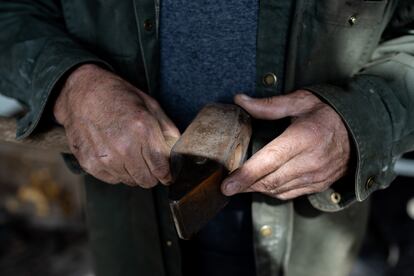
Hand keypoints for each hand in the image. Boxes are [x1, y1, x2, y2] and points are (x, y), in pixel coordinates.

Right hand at [54, 64, 179, 186]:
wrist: (82, 91)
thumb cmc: (118, 96)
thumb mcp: (150, 105)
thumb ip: (168, 130)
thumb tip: (177, 153)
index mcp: (142, 130)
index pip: (161, 170)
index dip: (167, 174)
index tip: (167, 174)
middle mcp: (124, 147)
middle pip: (147, 181)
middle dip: (152, 174)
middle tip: (148, 163)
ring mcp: (105, 157)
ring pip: (130, 182)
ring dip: (133, 172)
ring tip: (128, 152)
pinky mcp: (90, 163)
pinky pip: (112, 179)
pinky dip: (116, 171)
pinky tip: (114, 153)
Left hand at [221, 90, 350, 199]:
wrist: (363, 130)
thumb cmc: (328, 112)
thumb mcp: (300, 101)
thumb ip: (269, 105)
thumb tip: (240, 100)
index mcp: (304, 138)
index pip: (269, 161)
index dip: (246, 175)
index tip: (226, 185)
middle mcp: (311, 161)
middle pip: (270, 180)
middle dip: (245, 186)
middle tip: (226, 186)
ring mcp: (317, 176)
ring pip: (278, 190)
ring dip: (257, 190)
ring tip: (240, 184)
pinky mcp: (319, 185)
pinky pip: (290, 194)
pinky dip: (272, 192)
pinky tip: (262, 185)